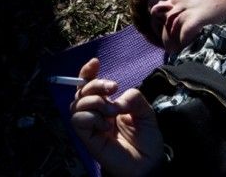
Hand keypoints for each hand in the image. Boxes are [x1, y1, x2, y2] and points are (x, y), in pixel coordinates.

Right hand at [70, 58, 163, 175]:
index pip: (90, 85)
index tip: (95, 62)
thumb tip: (116, 99)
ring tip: (111, 111)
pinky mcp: (88, 139)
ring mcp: (91, 126)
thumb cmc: (147, 137)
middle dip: (95, 83)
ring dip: (94, 101)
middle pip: (81, 91)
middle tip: (113, 88)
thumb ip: (133, 98)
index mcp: (108, 104)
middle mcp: (97, 113)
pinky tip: (105, 124)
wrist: (149, 162)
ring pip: (76, 104)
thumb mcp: (146, 111)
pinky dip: (91, 116)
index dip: (88, 72)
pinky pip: (78, 121)